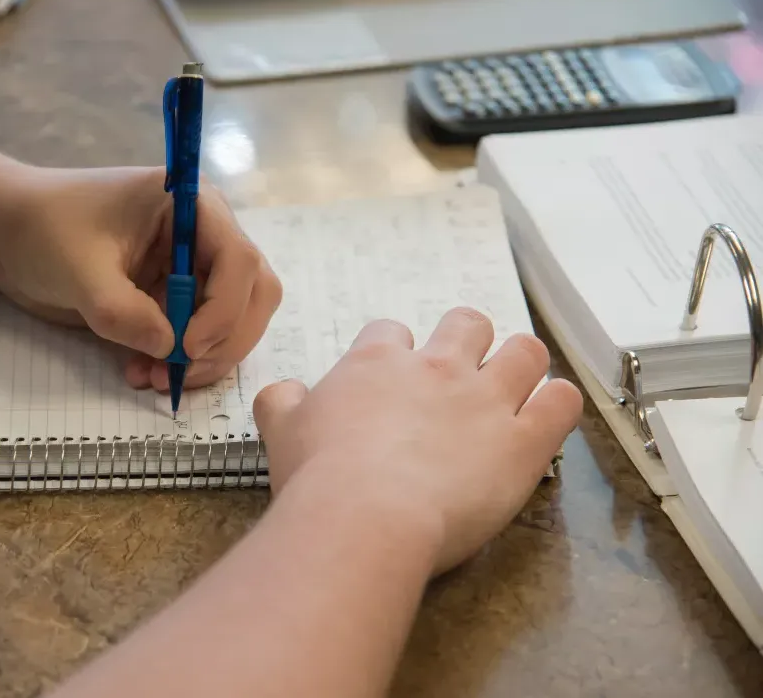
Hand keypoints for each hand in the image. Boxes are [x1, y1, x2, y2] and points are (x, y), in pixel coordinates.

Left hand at [0, 166, 281, 391]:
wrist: (9, 235)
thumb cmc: (43, 230)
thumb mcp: (78, 269)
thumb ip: (123, 310)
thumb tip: (168, 350)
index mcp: (192, 205)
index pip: (239, 259)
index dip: (225, 309)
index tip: (188, 348)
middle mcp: (205, 234)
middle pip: (252, 293)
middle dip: (224, 340)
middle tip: (180, 372)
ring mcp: (193, 268)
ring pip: (231, 322)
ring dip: (202, 359)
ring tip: (151, 377)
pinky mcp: (176, 299)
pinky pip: (198, 337)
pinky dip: (178, 362)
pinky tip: (141, 372)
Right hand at [252, 309, 581, 573]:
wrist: (363, 517)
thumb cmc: (318, 477)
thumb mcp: (281, 430)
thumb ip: (283, 401)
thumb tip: (285, 392)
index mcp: (377, 363)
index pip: (392, 334)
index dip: (396, 353)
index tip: (395, 378)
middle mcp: (436, 369)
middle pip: (466, 325)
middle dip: (467, 341)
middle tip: (461, 376)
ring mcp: (485, 401)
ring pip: (524, 351)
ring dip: (522, 363)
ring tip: (516, 386)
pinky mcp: (523, 442)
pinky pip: (561, 403)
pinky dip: (559, 403)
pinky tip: (548, 415)